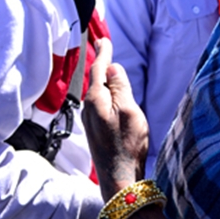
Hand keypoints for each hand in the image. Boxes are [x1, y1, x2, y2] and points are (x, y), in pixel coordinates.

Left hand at [83, 38, 149, 202]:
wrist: (119, 179)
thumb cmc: (128, 145)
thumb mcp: (129, 111)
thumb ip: (121, 88)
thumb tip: (113, 68)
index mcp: (97, 100)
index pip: (100, 69)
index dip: (104, 53)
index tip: (104, 40)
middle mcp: (90, 109)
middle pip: (97, 80)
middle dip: (102, 63)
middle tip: (105, 46)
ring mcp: (91, 121)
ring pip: (98, 92)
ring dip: (104, 79)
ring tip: (110, 67)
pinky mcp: (96, 130)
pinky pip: (100, 103)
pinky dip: (106, 93)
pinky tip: (112, 95)